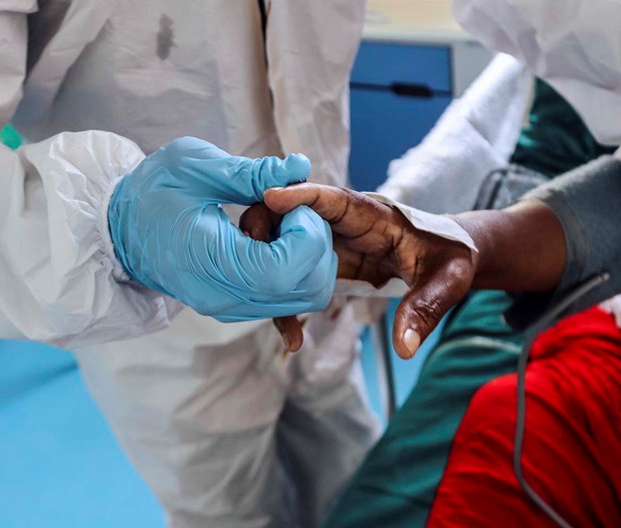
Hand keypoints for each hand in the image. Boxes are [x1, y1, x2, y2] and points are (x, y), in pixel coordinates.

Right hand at [108, 138, 336, 320]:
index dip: (306, 237)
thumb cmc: (151, 193)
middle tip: (294, 211)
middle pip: (305, 289)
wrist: (121, 230)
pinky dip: (297, 269)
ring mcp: (231, 307)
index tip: (295, 204)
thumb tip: (300, 168)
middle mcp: (225, 297)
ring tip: (283, 223)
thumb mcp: (193, 167)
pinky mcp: (235, 306)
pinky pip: (286, 298)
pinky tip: (278, 239)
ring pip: (302, 298)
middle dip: (315, 246)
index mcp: (212, 263)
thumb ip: (251, 172)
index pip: (286, 270)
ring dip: (308, 258)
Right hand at [263, 183, 476, 357]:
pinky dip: (287, 300)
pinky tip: (292, 333)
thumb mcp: (448, 281)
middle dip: (264, 231)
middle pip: (291, 215)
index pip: (332, 198)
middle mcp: (344, 224)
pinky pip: (297, 274)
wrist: (448, 259)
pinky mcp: (328, 263)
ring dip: (269, 271)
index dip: (299, 194)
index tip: (270, 196)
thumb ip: (426, 308)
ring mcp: (332, 243)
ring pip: (285, 245)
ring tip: (273, 314)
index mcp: (373, 215)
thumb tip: (403, 347)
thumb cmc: (451, 258)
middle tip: (251, 265)